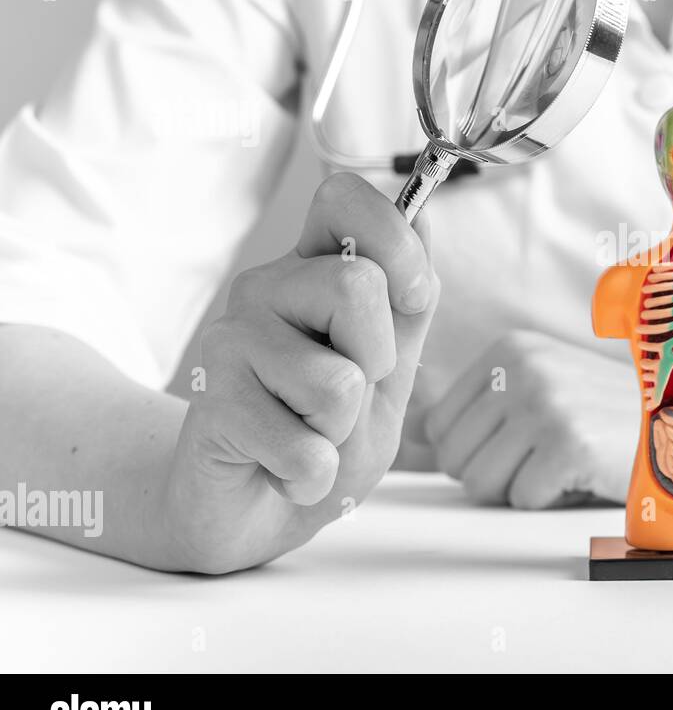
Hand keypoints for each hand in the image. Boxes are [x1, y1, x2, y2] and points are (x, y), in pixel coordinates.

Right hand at [161, 173, 437, 572]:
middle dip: (376, 362)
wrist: (258, 512)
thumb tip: (424, 217)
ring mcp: (231, 338)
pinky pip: (304, 446)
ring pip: (336, 379)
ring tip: (309, 435)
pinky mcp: (210, 398)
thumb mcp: (390, 373)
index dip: (394, 239)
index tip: (412, 297)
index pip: (343, 197)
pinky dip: (313, 476)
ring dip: (341, 431)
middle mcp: (267, 289)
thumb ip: (407, 309)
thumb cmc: (328, 435)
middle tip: (346, 396)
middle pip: (355, 284)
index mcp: (315, 271)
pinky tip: (284, 471)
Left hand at [421, 330, 640, 507]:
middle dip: (492, 472)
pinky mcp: (567, 442)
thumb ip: (479, 404)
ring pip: (480, 483)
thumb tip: (407, 436)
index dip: (473, 449)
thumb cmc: (600, 415)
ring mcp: (545, 403)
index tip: (518, 440)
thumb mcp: (539, 385)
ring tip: (558, 461)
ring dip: (519, 487)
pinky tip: (580, 470)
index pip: (436, 426)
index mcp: (508, 350)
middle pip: (453, 457)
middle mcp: (523, 369)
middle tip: (540, 456)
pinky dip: (550, 498)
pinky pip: (522, 498)